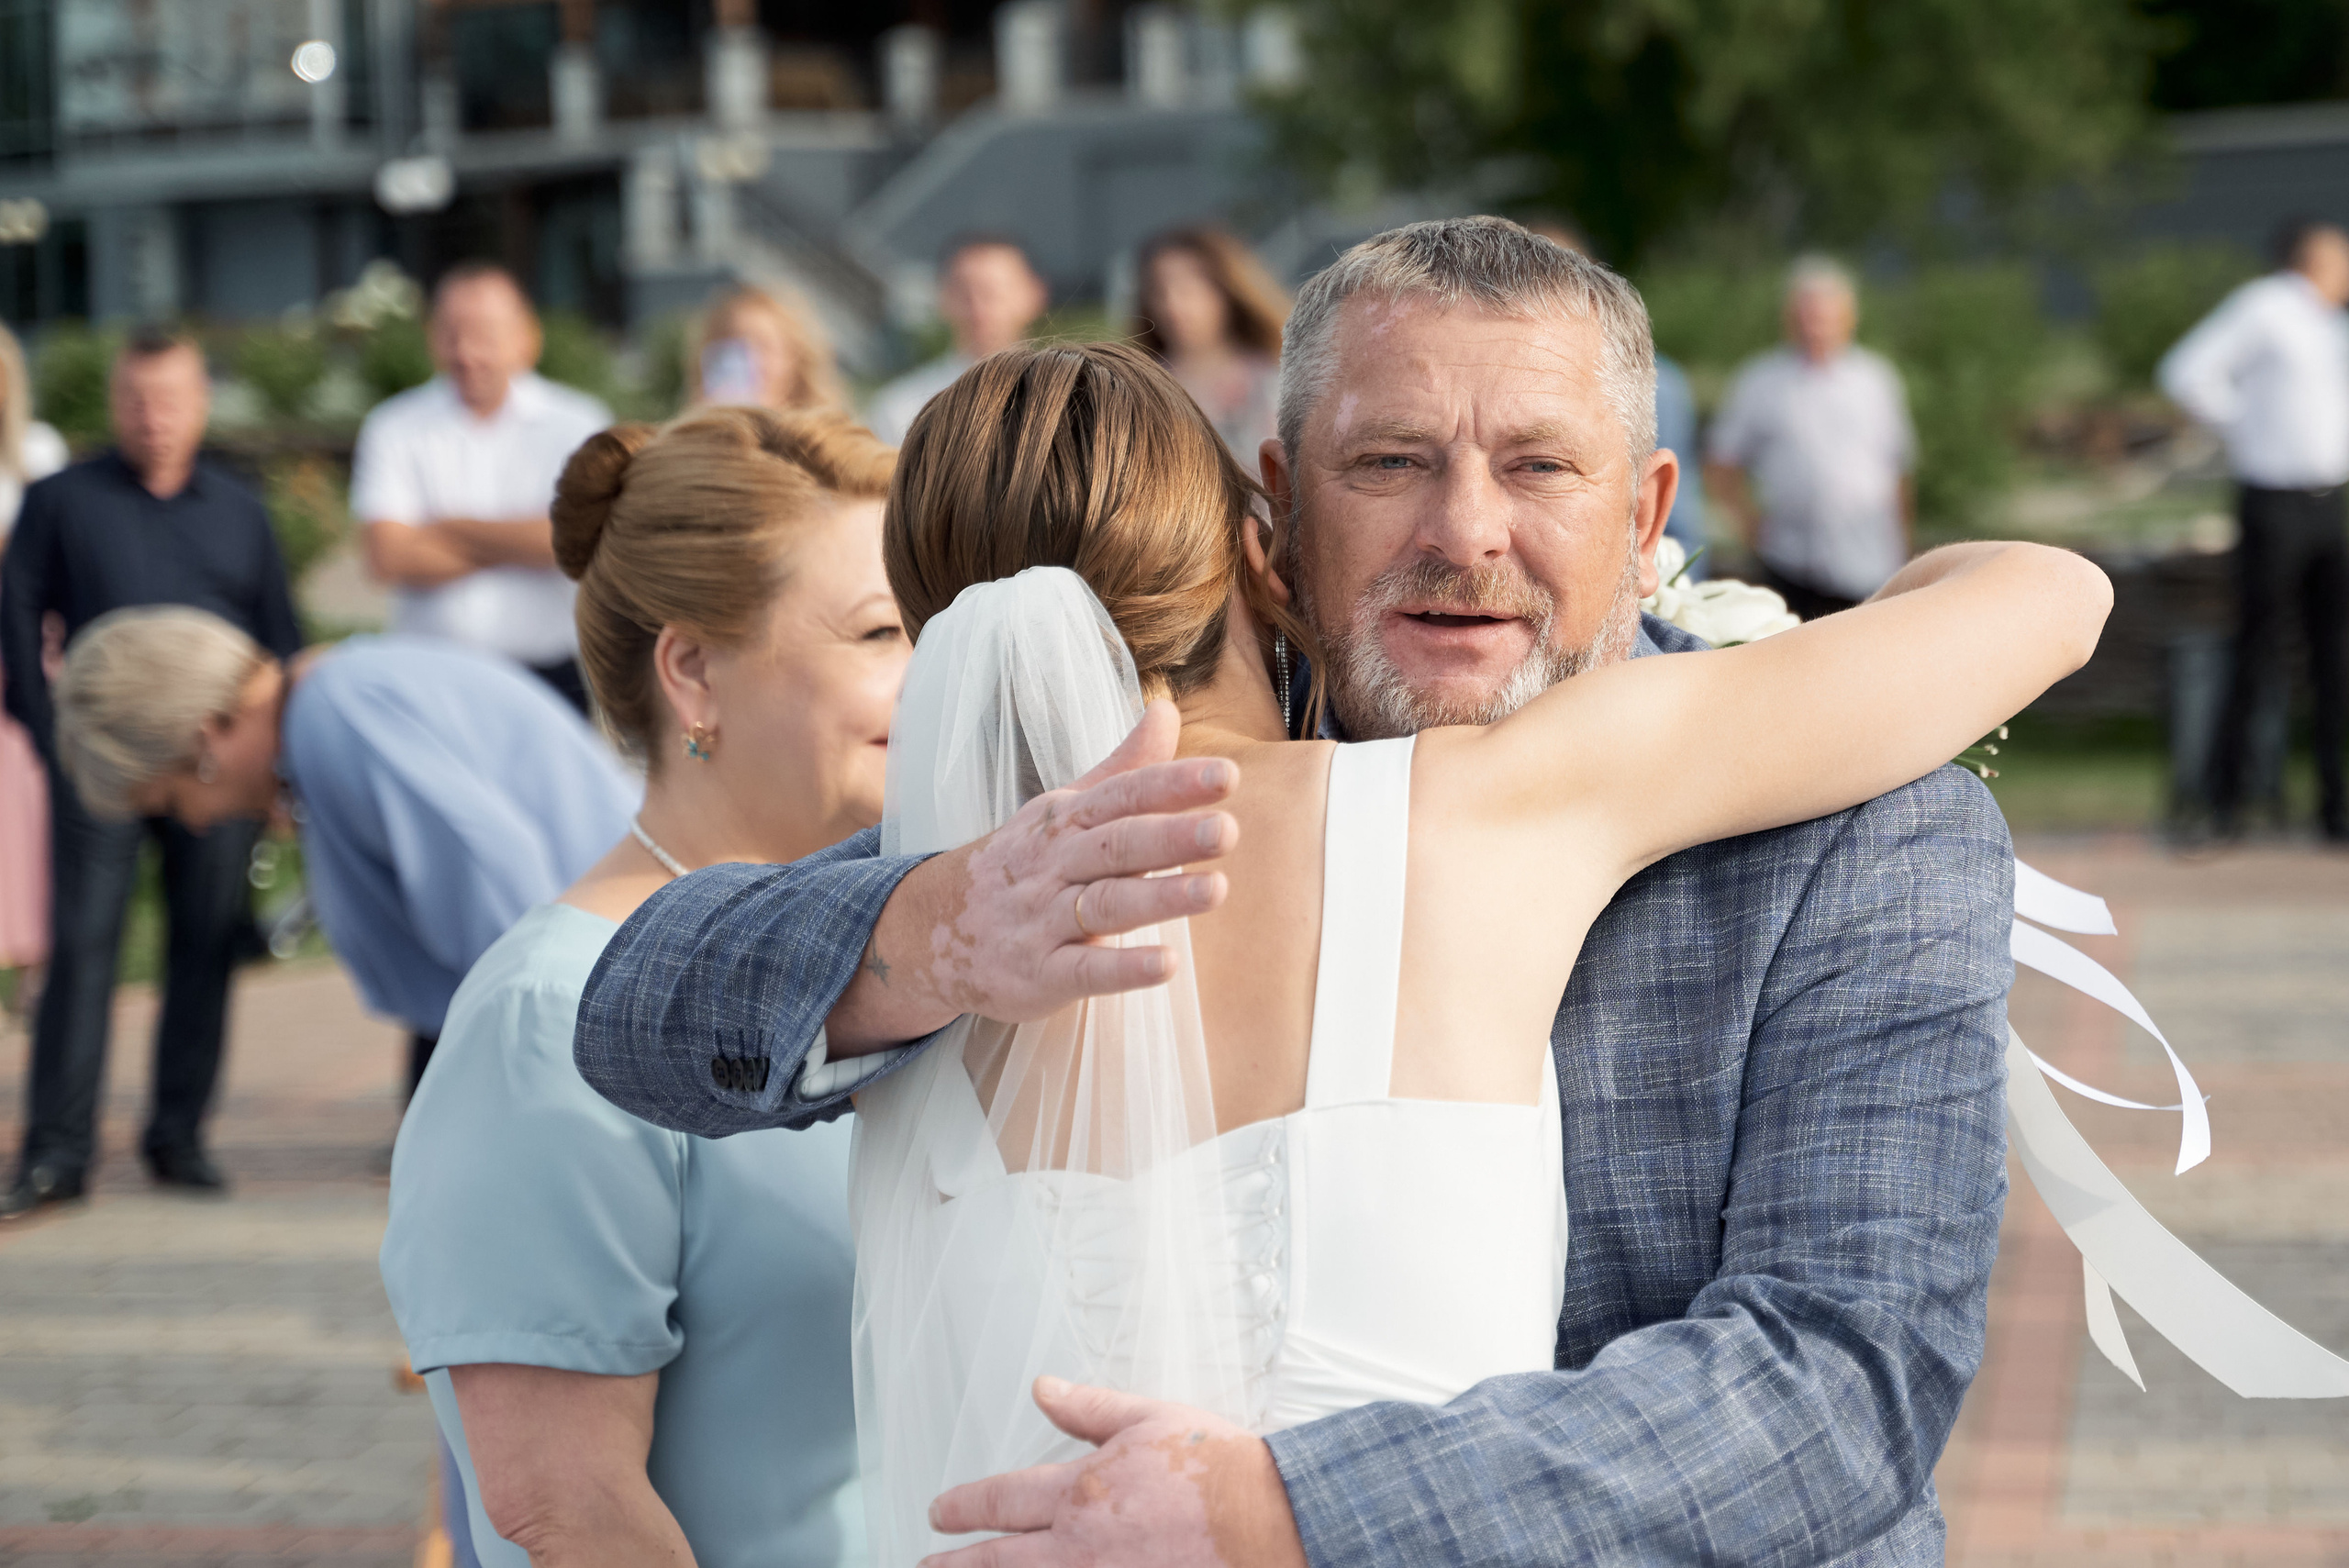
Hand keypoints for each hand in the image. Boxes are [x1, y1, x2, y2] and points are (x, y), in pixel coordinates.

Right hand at [826, 701, 1239, 1052]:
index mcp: (1066, 819)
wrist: (931, 928)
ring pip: (1106, 904)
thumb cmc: (1020, 864)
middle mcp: (1055, 864)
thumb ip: (1123, 768)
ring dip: (1160, 898)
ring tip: (1216, 890)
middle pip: (1118, 845)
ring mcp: (1044, 919)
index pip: (1124, 794)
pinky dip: (1124, 969)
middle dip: (1172, 836)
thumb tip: (1167, 710)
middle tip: (1227, 830)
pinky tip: (1166, 965)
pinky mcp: (1039, 973)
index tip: (1227, 775)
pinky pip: (1083, 970)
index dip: (1173, 784)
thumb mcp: (1063, 809)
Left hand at [922, 1376, 1304, 1567]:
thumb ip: (1088, 1407)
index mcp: (1079, 1492)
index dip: (963, 1506)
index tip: (939, 1513)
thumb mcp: (1149, 1418)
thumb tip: (1043, 1388)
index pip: (1001, 1499)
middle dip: (956, 1564)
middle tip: (929, 1564)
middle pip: (997, 1562)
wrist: (1274, 1520)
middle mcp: (1079, 1548)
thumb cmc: (1219, 1469)